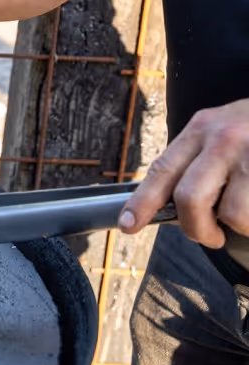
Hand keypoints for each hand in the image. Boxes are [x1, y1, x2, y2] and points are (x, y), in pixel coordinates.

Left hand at [119, 99, 248, 247]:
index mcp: (201, 128)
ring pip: (233, 214)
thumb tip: (168, 206)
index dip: (143, 202)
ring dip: (239, 227)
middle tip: (210, 236)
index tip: (128, 225)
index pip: (163, 170)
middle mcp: (224, 138)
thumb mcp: (221, 129)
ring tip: (247, 218)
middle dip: (197, 229)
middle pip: (191, 199)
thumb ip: (196, 160)